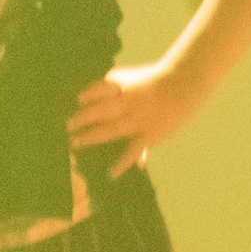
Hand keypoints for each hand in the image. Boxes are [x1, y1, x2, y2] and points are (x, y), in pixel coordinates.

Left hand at [67, 62, 206, 169]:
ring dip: (91, 138)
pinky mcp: (149, 134)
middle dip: (81, 119)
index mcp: (122, 86)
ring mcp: (138, 119)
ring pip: (110, 130)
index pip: (98, 89)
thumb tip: (79, 97)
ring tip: (74, 144)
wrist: (184, 84)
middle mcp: (128, 102)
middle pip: (100, 111)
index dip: (85, 95)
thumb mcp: (128, 78)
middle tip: (66, 126)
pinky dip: (122, 163)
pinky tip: (110, 173)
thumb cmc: (151, 83)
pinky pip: (133, 150)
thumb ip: (105, 87)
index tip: (73, 102)